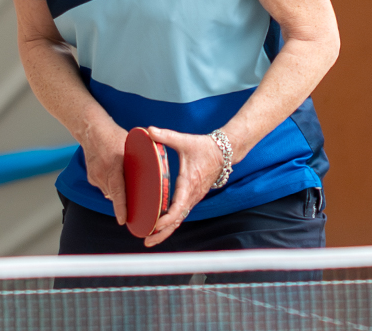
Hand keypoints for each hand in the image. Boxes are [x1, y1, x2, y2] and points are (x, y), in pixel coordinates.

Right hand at [79, 122, 129, 224]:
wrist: (90, 129)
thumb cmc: (114, 136)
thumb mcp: (131, 145)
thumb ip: (139, 160)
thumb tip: (153, 171)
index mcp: (113, 165)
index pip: (117, 190)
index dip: (120, 207)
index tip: (123, 220)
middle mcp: (102, 172)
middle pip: (114, 195)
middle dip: (125, 202)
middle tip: (136, 208)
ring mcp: (94, 176)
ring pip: (109, 192)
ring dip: (118, 192)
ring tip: (127, 187)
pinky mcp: (91, 177)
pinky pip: (104, 187)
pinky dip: (111, 186)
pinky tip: (116, 178)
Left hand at [143, 126, 224, 246]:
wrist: (224, 152)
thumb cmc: (204, 147)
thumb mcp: (184, 140)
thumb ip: (165, 136)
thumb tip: (147, 130)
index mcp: (189, 183)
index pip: (179, 205)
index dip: (167, 217)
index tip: (156, 224)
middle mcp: (192, 195)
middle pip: (178, 220)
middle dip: (163, 232)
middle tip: (147, 241)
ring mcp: (193, 198)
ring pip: (180, 219)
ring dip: (166, 230)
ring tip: (150, 240)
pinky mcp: (193, 197)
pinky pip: (181, 213)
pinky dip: (171, 223)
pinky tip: (159, 227)